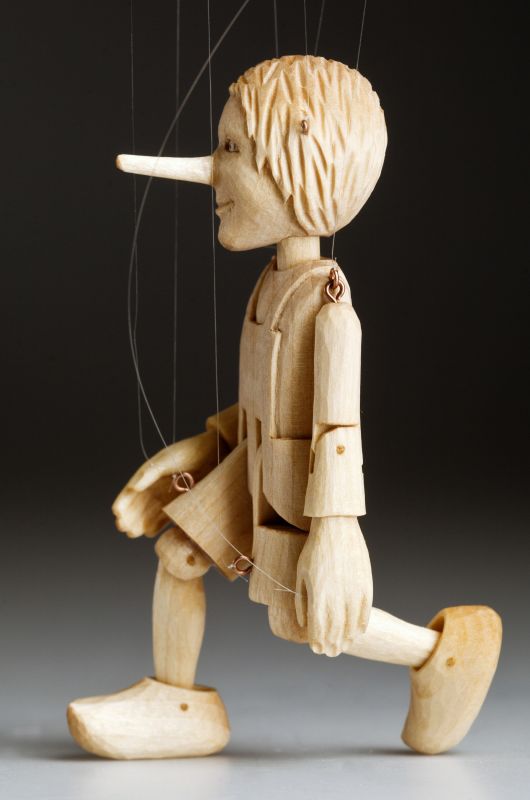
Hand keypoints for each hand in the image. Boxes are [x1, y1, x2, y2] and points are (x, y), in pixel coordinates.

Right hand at [112, 430, 219, 537]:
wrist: (214, 452)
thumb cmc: (189, 452)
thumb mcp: (167, 460)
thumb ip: (149, 474)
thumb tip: (132, 487)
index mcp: (150, 473)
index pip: (132, 489)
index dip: (123, 501)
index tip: (117, 513)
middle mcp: (157, 484)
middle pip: (139, 503)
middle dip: (130, 516)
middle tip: (123, 528)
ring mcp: (169, 493)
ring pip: (150, 511)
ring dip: (141, 522)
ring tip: (133, 533)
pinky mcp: (181, 500)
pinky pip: (166, 514)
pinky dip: (157, 523)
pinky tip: (150, 532)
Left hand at [295, 516, 372, 656]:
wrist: (336, 527)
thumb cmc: (314, 550)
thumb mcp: (300, 574)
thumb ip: (301, 601)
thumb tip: (303, 623)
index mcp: (318, 596)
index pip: (318, 630)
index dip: (317, 643)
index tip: (316, 649)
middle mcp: (337, 599)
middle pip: (336, 632)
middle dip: (332, 646)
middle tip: (330, 653)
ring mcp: (354, 593)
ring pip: (352, 626)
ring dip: (347, 639)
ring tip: (343, 646)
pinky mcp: (367, 586)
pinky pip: (365, 613)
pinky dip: (361, 625)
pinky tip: (358, 632)